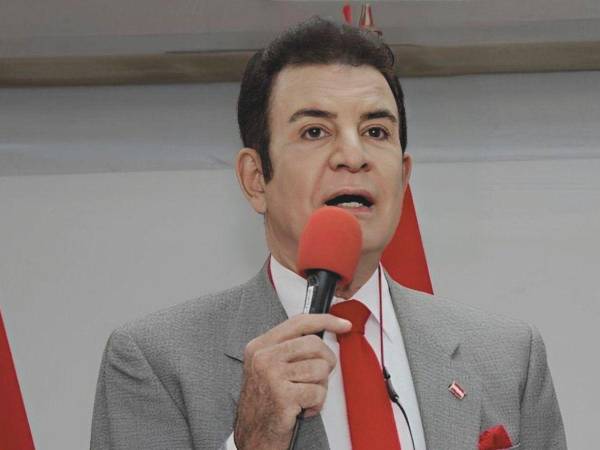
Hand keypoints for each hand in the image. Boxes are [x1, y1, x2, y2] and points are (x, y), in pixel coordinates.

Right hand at [233, 314, 350, 449]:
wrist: (253, 436)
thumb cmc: (266, 402)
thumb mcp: (269, 367)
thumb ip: (290, 348)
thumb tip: (323, 332)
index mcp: (260, 346)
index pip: (298, 322)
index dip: (325, 320)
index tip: (343, 324)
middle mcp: (263, 357)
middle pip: (314, 344)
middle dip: (326, 361)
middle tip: (319, 377)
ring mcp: (271, 376)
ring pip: (320, 368)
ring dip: (320, 386)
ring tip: (306, 395)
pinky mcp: (282, 396)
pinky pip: (318, 392)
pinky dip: (317, 404)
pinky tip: (303, 408)